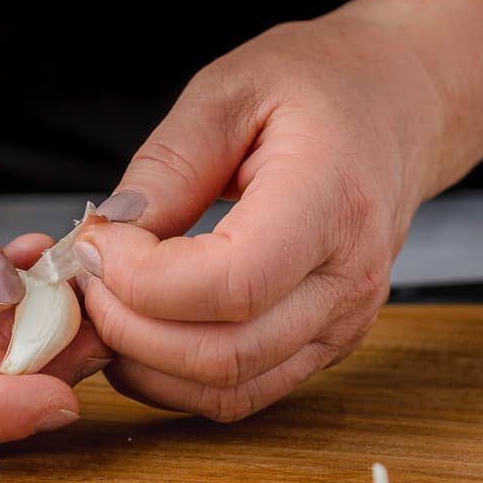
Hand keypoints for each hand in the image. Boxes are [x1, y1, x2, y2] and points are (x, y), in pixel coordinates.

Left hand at [74, 14, 440, 420]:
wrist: (396, 108)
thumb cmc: (318, 87)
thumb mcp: (231, 89)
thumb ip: (168, 165)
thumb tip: (108, 235)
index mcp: (334, 202)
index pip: (232, 285)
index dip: (142, 281)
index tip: (97, 243)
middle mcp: (348, 281)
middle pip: (223, 355)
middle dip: (128, 329)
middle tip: (86, 279)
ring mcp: (341, 326)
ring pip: (226, 391)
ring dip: (143, 363)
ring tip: (107, 304)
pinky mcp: (323, 349)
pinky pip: (238, 395)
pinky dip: (173, 378)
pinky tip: (142, 329)